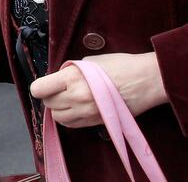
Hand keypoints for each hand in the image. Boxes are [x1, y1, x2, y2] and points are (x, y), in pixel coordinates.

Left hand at [30, 52, 167, 128]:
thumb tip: (60, 78)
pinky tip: (78, 107)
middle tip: (59, 89)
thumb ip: (71, 70)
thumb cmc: (121, 65)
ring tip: (69, 99)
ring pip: (59, 118)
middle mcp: (77, 98)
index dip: (39, 87)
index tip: (44, 84)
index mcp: (73, 78)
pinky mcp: (97, 123)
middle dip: (50, 96)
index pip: (40, 89)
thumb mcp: (90, 61)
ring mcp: (87, 113)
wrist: (148, 80)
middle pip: (48, 104)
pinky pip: (73, 125)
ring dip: (59, 109)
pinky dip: (70, 118)